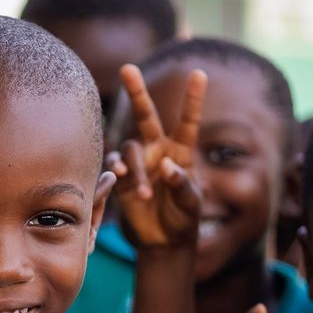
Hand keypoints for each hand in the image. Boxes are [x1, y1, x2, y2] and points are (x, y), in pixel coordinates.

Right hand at [105, 65, 206, 248]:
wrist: (163, 243)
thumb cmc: (184, 221)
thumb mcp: (191, 205)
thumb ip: (183, 184)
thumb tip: (167, 166)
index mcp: (181, 153)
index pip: (188, 121)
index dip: (192, 99)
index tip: (199, 74)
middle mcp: (158, 152)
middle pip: (146, 117)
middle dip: (136, 93)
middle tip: (127, 69)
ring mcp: (138, 164)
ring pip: (129, 150)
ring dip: (135, 168)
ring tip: (146, 193)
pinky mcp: (121, 180)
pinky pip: (114, 167)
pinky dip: (116, 171)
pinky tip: (120, 179)